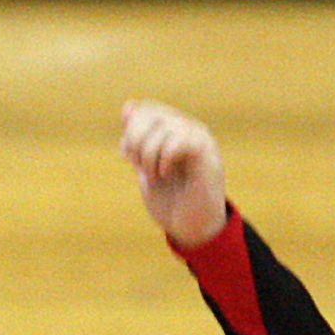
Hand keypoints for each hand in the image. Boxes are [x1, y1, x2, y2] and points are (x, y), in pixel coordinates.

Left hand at [120, 100, 226, 247]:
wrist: (191, 229)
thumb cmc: (171, 202)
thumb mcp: (146, 167)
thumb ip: (137, 140)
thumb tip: (128, 105)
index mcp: (173, 130)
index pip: (145, 110)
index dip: (130, 131)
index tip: (128, 157)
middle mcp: (187, 127)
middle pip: (149, 114)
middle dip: (135, 142)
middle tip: (142, 167)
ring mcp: (198, 137)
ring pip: (162, 127)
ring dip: (149, 156)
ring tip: (156, 175)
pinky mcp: (205, 151)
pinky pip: (178, 140)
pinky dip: (164, 159)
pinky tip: (166, 173)